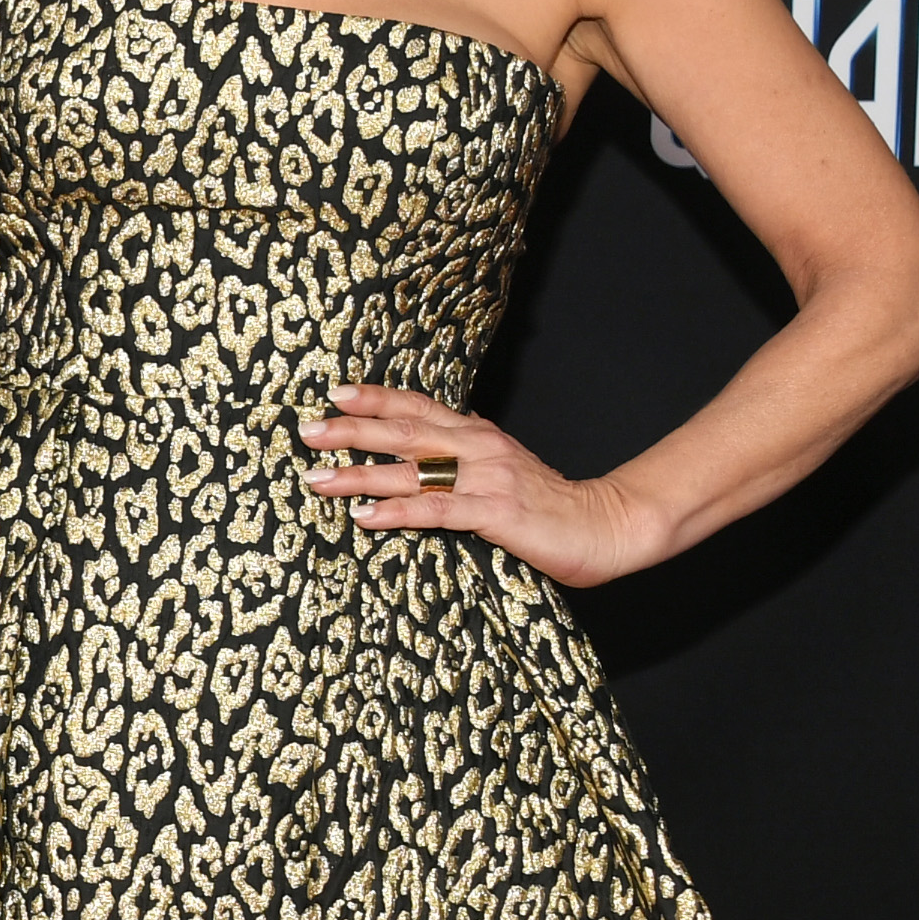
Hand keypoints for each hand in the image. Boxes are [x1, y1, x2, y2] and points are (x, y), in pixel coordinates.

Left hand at [299, 382, 668, 587]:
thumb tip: (433, 440)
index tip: (334, 393)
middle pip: (405, 430)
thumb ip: (468, 455)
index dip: (376, 398)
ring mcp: (487, 478)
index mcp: (478, 434)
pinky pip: (437, 510)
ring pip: (412, 470)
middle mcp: (479, 447)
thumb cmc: (551, 505)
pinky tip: (364, 517)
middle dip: (351, 430)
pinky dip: (397, 511)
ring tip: (317, 477)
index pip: (419, 407)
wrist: (611, 526)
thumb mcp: (503, 470)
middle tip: (307, 430)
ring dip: (359, 473)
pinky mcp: (496, 513)